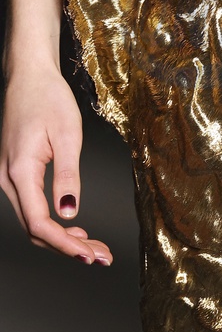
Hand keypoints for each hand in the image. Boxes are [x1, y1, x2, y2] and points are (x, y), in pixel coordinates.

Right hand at [0, 62, 112, 265]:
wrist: (30, 75)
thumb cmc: (49, 98)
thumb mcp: (67, 134)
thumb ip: (68, 175)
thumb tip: (69, 211)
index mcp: (20, 170)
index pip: (40, 222)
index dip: (65, 244)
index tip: (90, 255)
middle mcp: (8, 178)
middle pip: (35, 228)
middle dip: (69, 246)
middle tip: (101, 255)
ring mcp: (8, 176)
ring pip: (33, 219)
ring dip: (62, 236)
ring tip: (93, 245)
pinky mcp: (15, 171)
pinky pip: (31, 205)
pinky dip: (53, 221)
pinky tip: (73, 225)